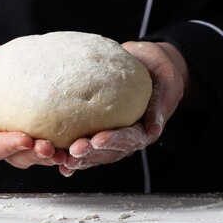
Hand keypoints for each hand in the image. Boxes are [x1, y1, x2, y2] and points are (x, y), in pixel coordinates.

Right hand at [0, 43, 66, 168]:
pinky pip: (52, 140)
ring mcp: (23, 138)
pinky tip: (80, 139)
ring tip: (68, 150)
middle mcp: (5, 142)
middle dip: (36, 155)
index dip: (10, 146)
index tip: (25, 139)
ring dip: (53, 156)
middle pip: (20, 157)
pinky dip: (65, 144)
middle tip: (51, 148)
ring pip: (38, 155)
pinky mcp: (39, 129)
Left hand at [59, 41, 188, 176]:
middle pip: (109, 152)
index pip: (130, 139)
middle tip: (73, 151)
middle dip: (91, 154)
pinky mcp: (100, 130)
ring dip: (78, 158)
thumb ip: (160, 102)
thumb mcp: (167, 81)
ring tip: (60, 158)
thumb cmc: (159, 70)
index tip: (97, 140)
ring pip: (95, 154)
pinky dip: (70, 152)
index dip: (114, 141)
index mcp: (146, 130)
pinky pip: (86, 144)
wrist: (149, 64)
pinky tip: (55, 156)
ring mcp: (113, 137)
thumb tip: (154, 127)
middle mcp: (128, 138)